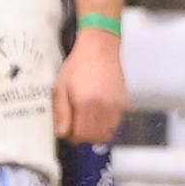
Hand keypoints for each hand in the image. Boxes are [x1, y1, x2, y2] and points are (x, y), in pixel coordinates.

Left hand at [54, 30, 128, 144]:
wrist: (101, 48)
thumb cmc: (78, 65)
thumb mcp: (61, 87)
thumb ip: (61, 112)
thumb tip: (62, 133)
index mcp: (85, 103)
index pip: (82, 134)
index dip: (72, 137)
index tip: (67, 130)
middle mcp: (103, 107)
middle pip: (96, 137)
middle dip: (85, 137)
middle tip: (76, 128)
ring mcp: (116, 105)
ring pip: (109, 132)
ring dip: (97, 133)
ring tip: (88, 123)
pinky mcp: (123, 101)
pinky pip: (116, 122)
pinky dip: (107, 125)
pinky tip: (98, 115)